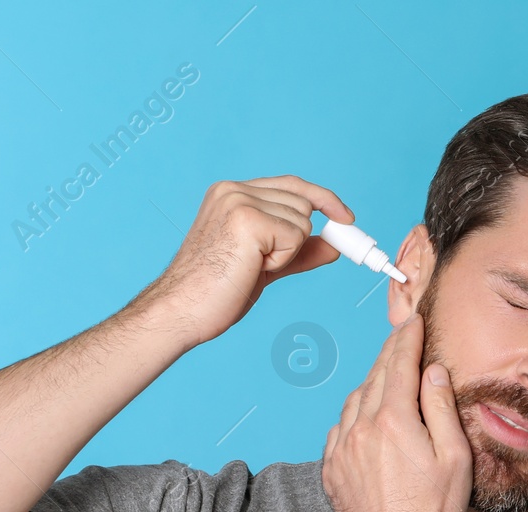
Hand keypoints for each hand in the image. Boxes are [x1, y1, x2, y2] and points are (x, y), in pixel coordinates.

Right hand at [137, 174, 354, 347]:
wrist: (182, 310)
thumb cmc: (215, 291)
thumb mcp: (265, 265)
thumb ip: (298, 252)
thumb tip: (333, 246)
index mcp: (232, 193)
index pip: (291, 185)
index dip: (322, 199)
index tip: (346, 217)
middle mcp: (234, 190)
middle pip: (303, 204)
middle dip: (298, 241)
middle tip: (263, 265)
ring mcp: (240, 201)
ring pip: (302, 221)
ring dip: (286, 253)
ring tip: (249, 266)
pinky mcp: (248, 219)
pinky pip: (295, 237)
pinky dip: (282, 260)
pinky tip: (252, 268)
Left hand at [322, 311, 473, 511]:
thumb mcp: (454, 458)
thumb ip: (441, 408)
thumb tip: (432, 371)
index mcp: (393, 422)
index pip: (399, 364)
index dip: (408, 338)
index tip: (414, 320)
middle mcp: (360, 430)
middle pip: (375, 377)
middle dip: (391, 353)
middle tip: (403, 337)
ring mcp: (340, 451)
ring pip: (354, 401)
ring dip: (372, 382)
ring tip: (390, 375)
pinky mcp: (331, 471)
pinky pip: (341, 429)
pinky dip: (355, 414)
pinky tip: (369, 416)